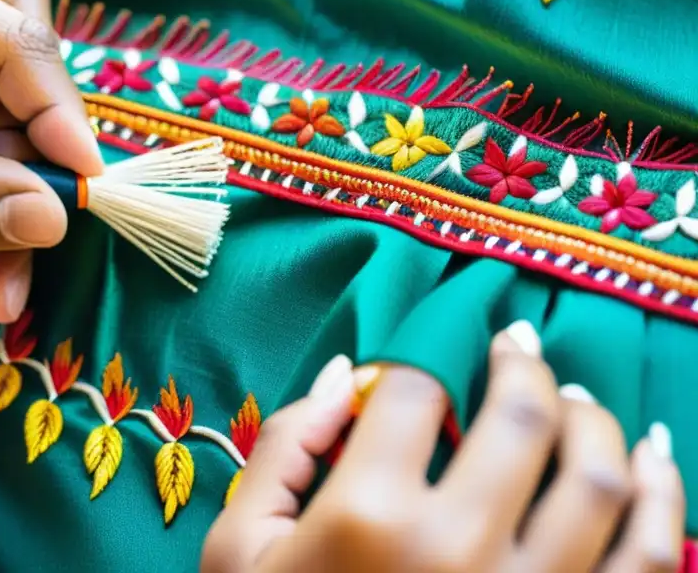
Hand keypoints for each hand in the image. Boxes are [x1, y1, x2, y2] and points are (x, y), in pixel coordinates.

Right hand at [203, 323, 684, 572]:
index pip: (412, 390)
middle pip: (519, 418)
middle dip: (521, 363)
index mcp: (367, 516)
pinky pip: (648, 557)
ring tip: (573, 397)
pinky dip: (662, 497)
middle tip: (516, 345)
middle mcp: (457, 548)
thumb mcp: (240, 547)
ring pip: (598, 480)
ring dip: (594, 419)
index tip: (418, 368)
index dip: (416, 358)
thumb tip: (341, 375)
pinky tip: (652, 457)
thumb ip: (284, 449)